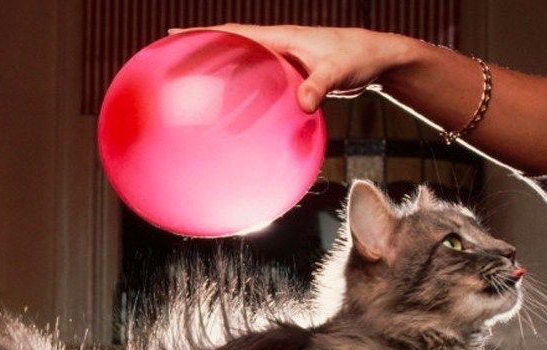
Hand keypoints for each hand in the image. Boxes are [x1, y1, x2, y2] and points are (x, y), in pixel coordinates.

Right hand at [168, 24, 413, 111]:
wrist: (376, 59)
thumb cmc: (358, 58)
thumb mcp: (339, 71)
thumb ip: (320, 85)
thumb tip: (303, 104)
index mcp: (280, 38)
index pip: (233, 33)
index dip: (202, 34)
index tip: (173, 36)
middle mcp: (276, 47)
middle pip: (229, 49)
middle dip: (200, 55)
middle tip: (170, 66)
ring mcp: (281, 62)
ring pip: (241, 70)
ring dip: (219, 81)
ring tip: (193, 97)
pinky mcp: (289, 78)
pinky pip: (257, 87)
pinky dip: (242, 98)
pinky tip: (234, 120)